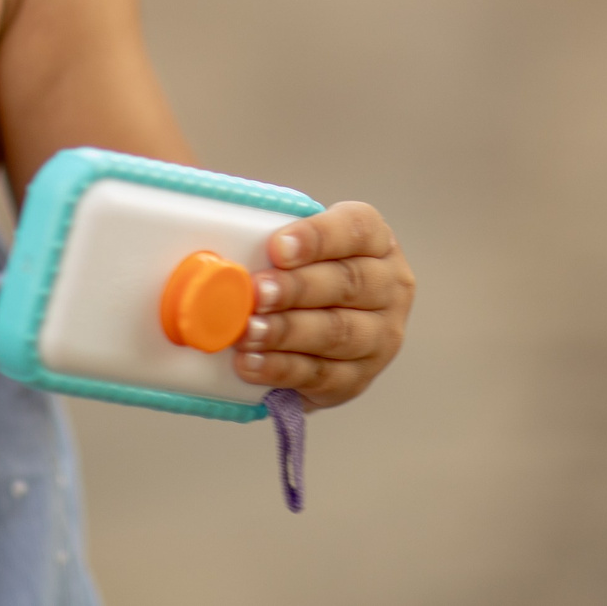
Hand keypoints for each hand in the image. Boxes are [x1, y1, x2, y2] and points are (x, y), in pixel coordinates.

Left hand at [234, 199, 413, 409]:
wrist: (314, 321)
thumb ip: (265, 239)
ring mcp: (380, 335)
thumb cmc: (297, 270)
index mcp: (375, 240)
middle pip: (348, 284)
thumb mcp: (291, 244)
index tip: (276, 248)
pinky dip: (282, 369)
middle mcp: (390, 286)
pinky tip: (252, 363)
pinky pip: (321, 375)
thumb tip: (216, 247)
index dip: (316, 238)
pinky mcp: (358, 377)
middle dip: (296, 289)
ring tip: (246, 332)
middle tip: (256, 293)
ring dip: (287, 332)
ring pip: (337, 333)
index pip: (354, 229)